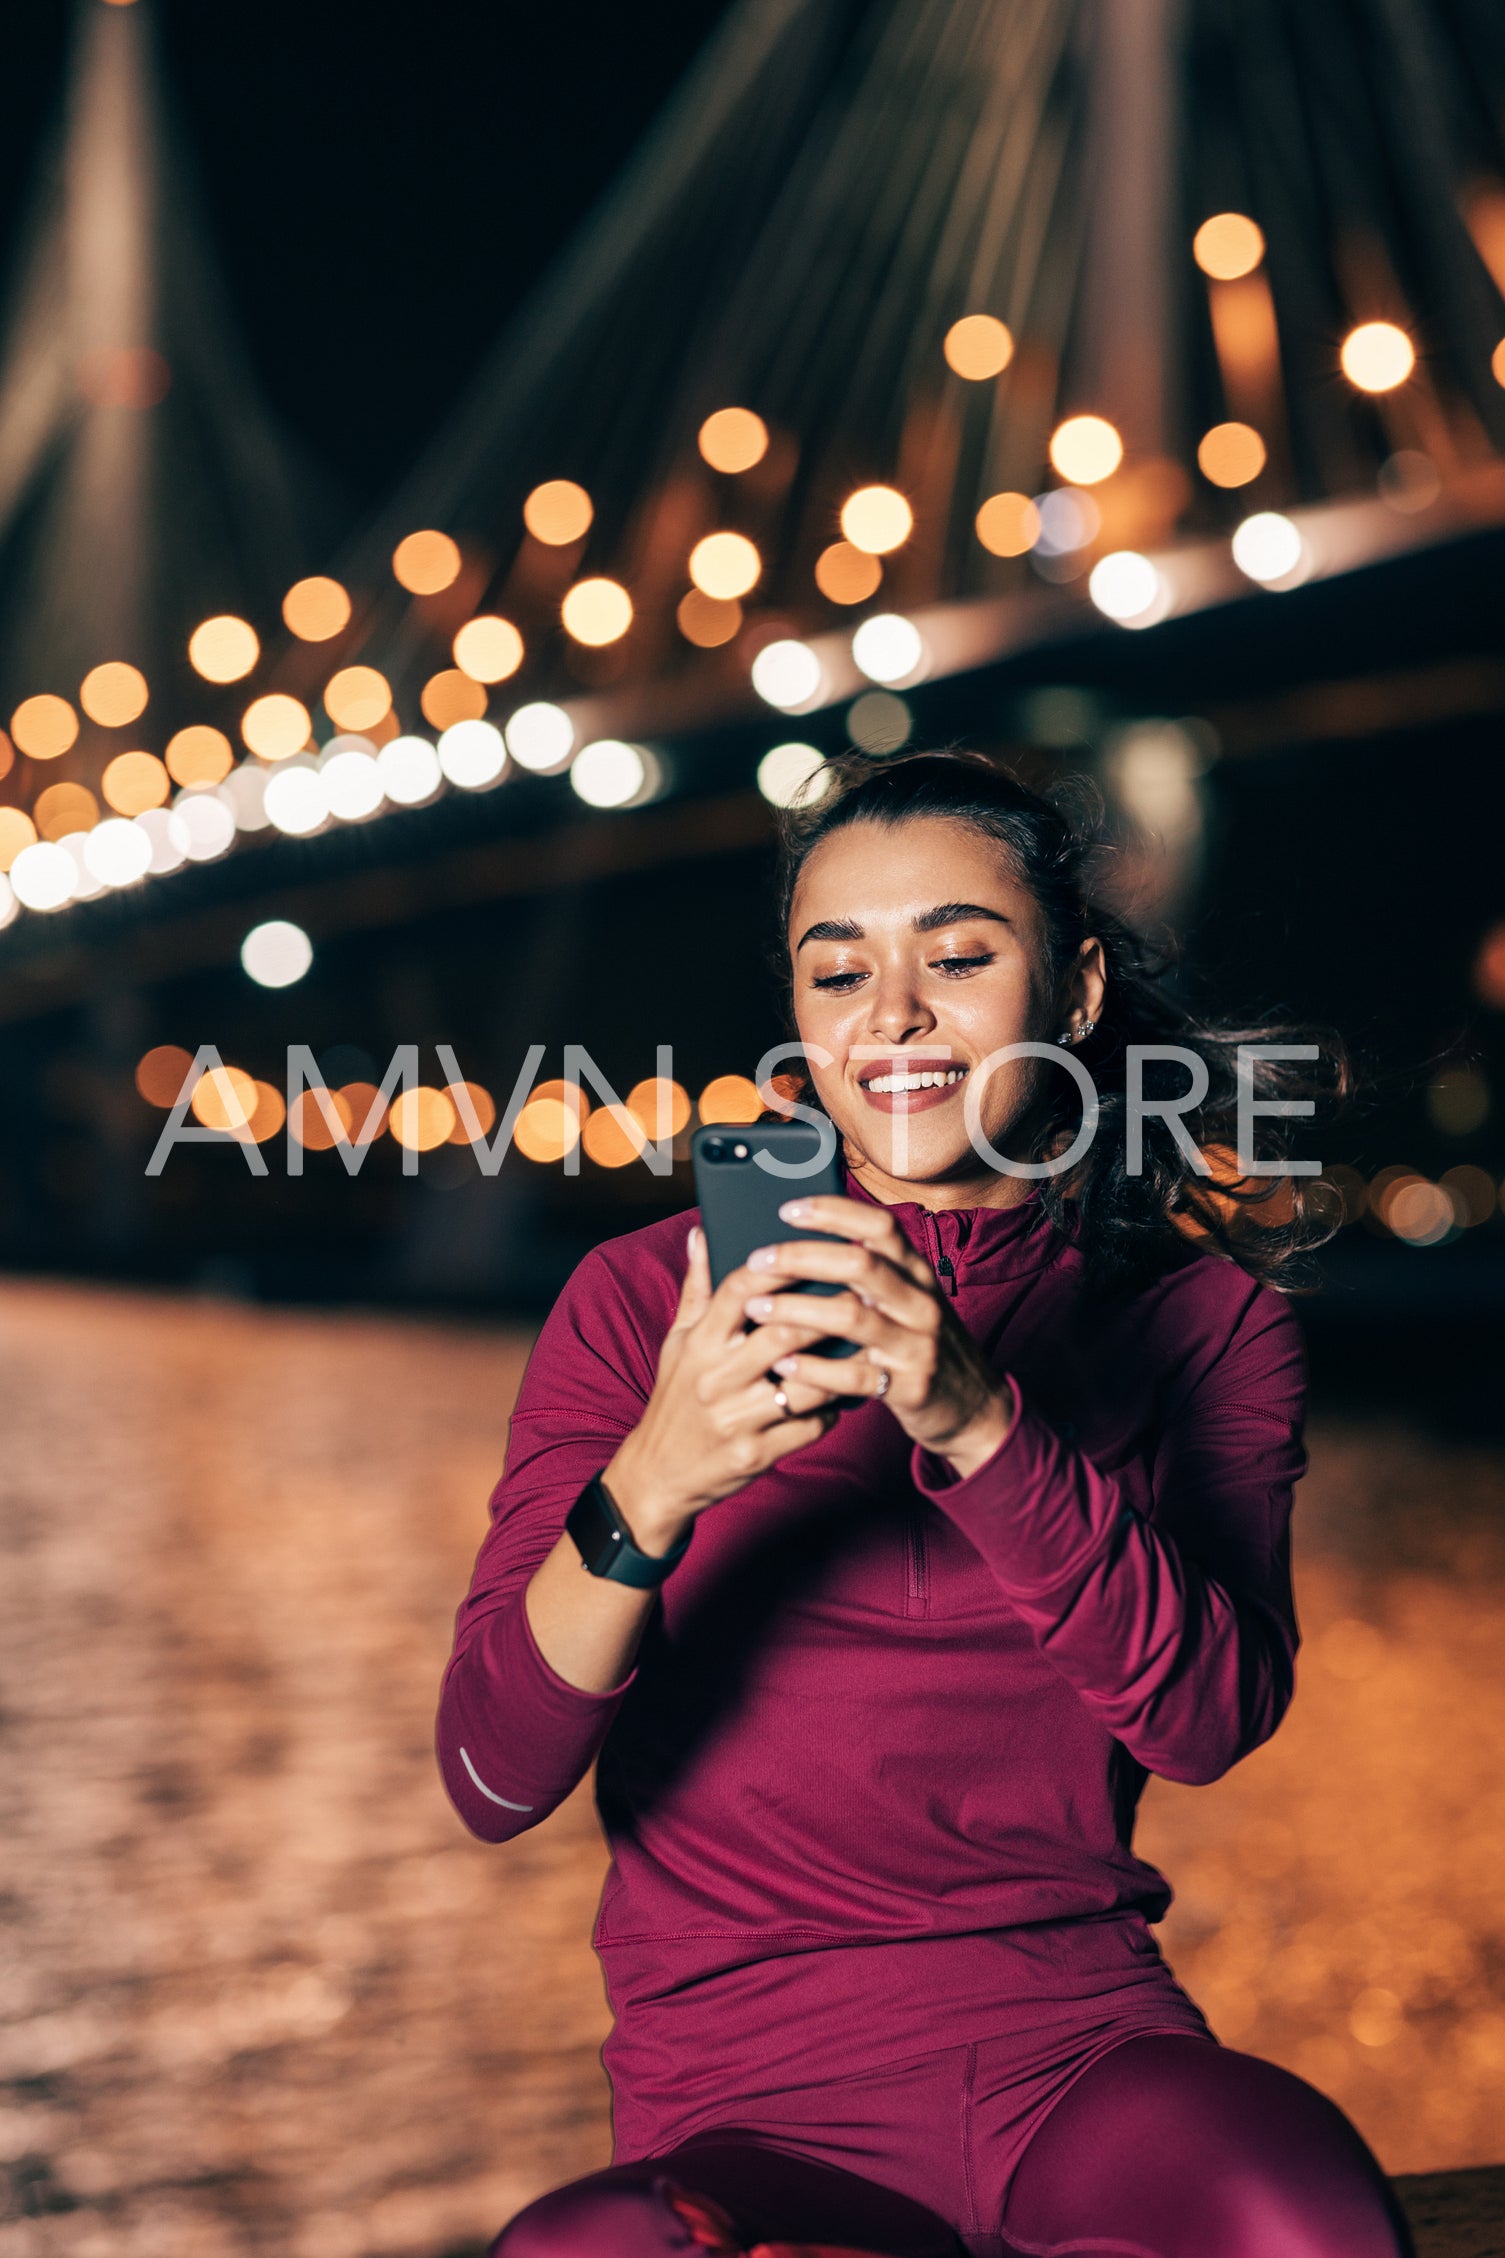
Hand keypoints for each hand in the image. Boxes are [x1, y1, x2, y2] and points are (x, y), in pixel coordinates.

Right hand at [603, 1225, 840, 1551]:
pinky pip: (811, 1426)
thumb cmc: (676, 1398)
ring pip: (807, 1382)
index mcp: (700, 1344)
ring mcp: (737, 1418)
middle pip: (784, 1333)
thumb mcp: (679, 1342)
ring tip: (868, 1341)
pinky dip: (834, 1409)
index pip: (739, 1290)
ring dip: (842, 1363)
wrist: (659, 1474)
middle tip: (863, 1293)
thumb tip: (702, 1232)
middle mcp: (717, 1378)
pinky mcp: (757, 1454)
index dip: (779, 1266)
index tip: (813, 1249)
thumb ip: (697, 1288)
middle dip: (827, 1312)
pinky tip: (846, 1393)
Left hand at [738, 1195, 1015, 1478]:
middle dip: (802, 1257)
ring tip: (756, 1310)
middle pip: (860, 1264)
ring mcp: (917, 1344)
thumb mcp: (906, 1301)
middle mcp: (920, 1301)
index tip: (787, 1210)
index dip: (833, 1212)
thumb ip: (868, 1274)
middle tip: (757, 1261)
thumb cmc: (921, 1346)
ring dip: (797, 1310)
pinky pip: (854, 1375)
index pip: (879, 1226)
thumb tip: (802, 1244)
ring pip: (852, 1316)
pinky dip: (814, 1369)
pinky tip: (784, 1364)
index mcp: (917, 1272)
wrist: (973, 1407)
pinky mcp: (910, 1386)